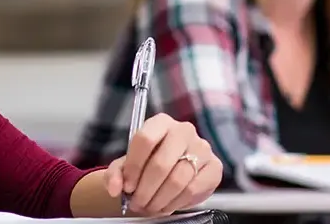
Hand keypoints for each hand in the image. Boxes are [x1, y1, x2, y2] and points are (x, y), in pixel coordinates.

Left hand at [102, 113, 222, 215]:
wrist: (171, 172)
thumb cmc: (148, 164)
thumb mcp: (127, 165)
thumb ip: (116, 174)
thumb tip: (115, 188)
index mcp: (161, 122)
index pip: (145, 139)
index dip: (133, 167)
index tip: (127, 186)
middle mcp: (184, 130)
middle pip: (161, 163)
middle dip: (145, 190)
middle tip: (137, 203)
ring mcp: (202, 148)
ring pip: (177, 180)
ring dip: (159, 200)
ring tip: (149, 207)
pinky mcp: (214, 167)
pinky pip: (193, 189)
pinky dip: (176, 203)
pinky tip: (167, 205)